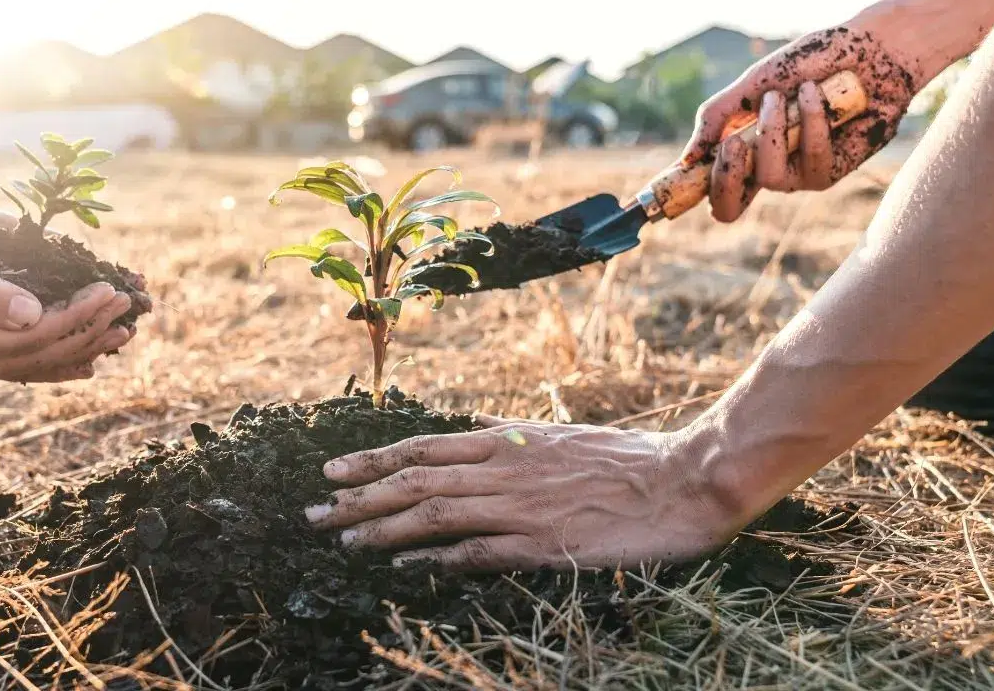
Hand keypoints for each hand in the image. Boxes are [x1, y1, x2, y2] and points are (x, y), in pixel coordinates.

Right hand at [0, 200, 134, 386]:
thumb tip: (36, 313)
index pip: (30, 338)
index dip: (77, 315)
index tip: (111, 291)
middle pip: (36, 357)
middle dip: (87, 331)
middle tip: (130, 307)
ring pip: (28, 365)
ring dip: (76, 349)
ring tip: (120, 335)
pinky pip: (11, 364)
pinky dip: (49, 359)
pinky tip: (82, 361)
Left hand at [305, 415, 740, 570]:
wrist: (679, 481)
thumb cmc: (623, 458)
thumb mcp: (558, 433)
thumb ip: (509, 434)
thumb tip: (472, 428)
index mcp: (506, 442)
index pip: (422, 448)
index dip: (373, 459)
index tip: (332, 471)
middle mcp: (503, 470)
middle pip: (414, 481)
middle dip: (358, 497)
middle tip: (314, 514)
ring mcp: (519, 507)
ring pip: (434, 514)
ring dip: (383, 527)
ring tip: (344, 540)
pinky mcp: (541, 543)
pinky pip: (477, 551)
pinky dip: (437, 558)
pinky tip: (405, 566)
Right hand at [684, 25, 922, 221]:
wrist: (866, 50)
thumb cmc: (808, 64)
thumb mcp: (752, 84)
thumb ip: (717, 117)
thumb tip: (687, 159)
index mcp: (741, 151)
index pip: (709, 188)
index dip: (691, 188)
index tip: (687, 167)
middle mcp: (766, 169)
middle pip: (729, 208)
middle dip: (726, 177)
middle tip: (732, 144)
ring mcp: (797, 174)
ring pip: (767, 178)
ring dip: (771, 132)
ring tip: (781, 96)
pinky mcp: (830, 171)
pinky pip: (809, 161)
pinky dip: (809, 123)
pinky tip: (813, 95)